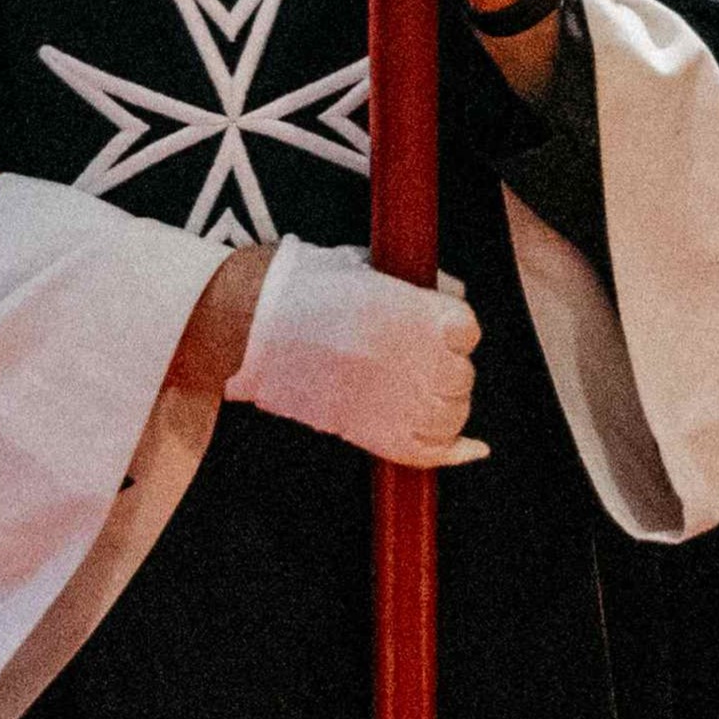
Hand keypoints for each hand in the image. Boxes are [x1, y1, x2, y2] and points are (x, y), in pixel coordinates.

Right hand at [225, 239, 484, 466]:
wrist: (248, 328)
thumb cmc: (299, 288)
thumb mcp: (360, 265)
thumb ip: (413, 284)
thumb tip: (453, 296)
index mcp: (414, 313)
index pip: (468, 330)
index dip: (456, 332)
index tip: (441, 331)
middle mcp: (415, 359)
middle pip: (461, 375)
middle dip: (446, 370)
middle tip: (415, 362)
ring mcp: (398, 401)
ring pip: (451, 415)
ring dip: (445, 407)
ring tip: (417, 395)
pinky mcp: (376, 434)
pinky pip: (430, 452)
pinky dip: (453, 452)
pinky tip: (469, 449)